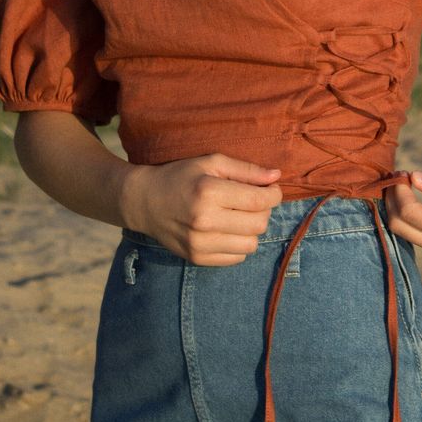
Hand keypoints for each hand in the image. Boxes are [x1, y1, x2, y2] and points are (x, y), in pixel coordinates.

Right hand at [121, 152, 282, 265]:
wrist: (145, 202)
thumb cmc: (181, 176)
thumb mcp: (211, 162)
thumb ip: (246, 169)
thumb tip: (276, 176)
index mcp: (209, 192)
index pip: (259, 201)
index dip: (273, 195)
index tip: (272, 189)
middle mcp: (205, 221)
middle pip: (259, 224)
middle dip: (264, 211)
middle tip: (254, 201)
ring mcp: (200, 244)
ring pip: (251, 245)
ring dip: (252, 230)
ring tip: (240, 216)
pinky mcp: (197, 258)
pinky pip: (236, 258)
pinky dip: (238, 244)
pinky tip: (227, 229)